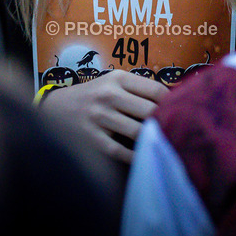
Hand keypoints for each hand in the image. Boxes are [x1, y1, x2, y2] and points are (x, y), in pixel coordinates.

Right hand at [41, 70, 167, 163]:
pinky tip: (145, 156)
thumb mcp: (113, 82)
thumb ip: (139, 89)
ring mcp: (98, 117)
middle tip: (177, 130)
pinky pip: (119, 151)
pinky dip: (135, 156)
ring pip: (137, 131)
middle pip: (150, 111)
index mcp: (118, 78)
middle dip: (165, 121)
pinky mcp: (91, 138)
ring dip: (152, 138)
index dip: (172, 102)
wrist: (56, 108)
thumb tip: (175, 99)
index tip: (179, 111)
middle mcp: (108, 95)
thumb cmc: (94, 95)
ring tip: (164, 143)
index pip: (156, 90)